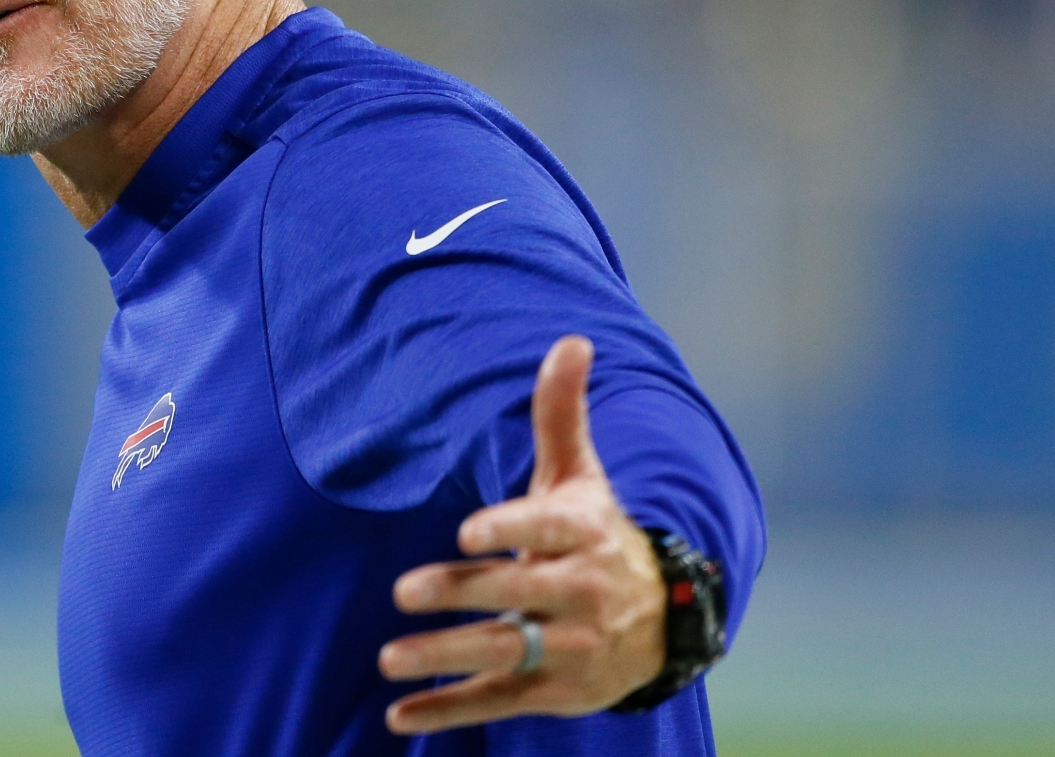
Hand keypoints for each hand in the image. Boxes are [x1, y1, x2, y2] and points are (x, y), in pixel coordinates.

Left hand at [377, 335, 665, 733]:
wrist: (664, 621)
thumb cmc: (597, 533)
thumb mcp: (582, 476)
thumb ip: (562, 412)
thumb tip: (571, 339)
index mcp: (583, 535)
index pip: (546, 531)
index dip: (509, 531)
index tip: (467, 531)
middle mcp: (581, 594)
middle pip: (519, 595)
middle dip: (464, 594)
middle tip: (404, 591)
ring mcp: (570, 648)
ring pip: (507, 655)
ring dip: (446, 660)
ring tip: (390, 657)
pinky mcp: (556, 692)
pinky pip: (500, 702)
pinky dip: (450, 712)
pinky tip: (401, 715)